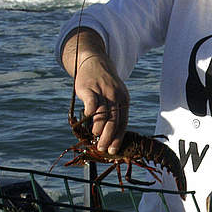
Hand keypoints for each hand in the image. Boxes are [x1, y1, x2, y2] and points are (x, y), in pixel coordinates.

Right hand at [63, 27, 130, 153]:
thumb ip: (113, 113)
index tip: (113, 150)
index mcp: (124, 100)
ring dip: (99, 128)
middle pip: (114, 121)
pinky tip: (87, 120)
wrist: (94, 61)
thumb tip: (108, 136)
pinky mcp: (89, 88)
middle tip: (102, 148)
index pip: (123, 122)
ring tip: (95, 136)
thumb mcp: (114, 96)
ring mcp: (102, 91)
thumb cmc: (104, 84)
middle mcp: (115, 96)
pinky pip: (91, 103)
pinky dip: (90, 113)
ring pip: (103, 114)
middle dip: (109, 137)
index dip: (118, 138)